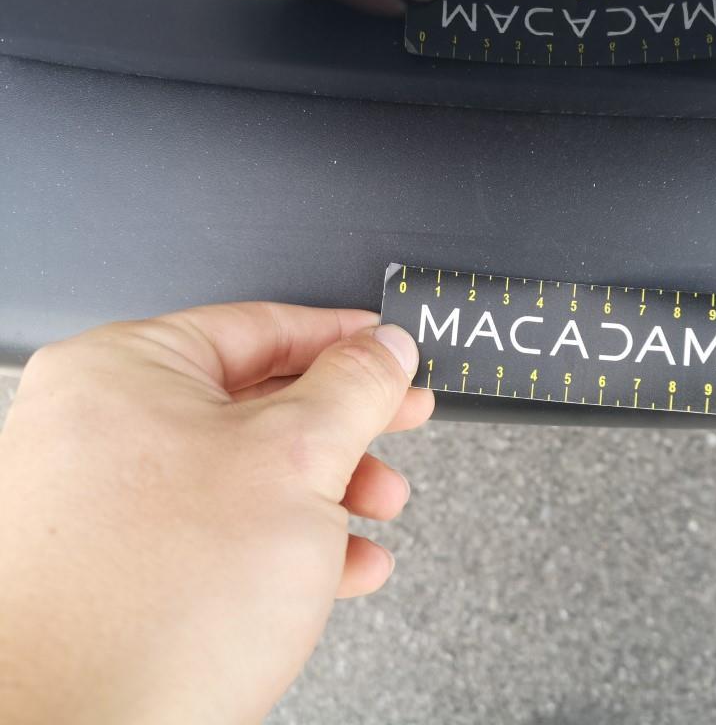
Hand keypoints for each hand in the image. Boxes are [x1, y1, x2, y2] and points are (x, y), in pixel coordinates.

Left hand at [0, 303, 432, 724]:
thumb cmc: (154, 604)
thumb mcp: (296, 462)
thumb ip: (354, 389)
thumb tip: (384, 348)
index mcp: (123, 372)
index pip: (258, 326)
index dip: (341, 338)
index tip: (388, 350)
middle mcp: (100, 429)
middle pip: (258, 402)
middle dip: (346, 428)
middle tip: (399, 424)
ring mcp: (105, 504)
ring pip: (246, 473)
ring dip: (329, 492)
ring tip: (376, 511)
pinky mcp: (122, 569)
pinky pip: (221, 531)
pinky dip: (289, 542)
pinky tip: (342, 566)